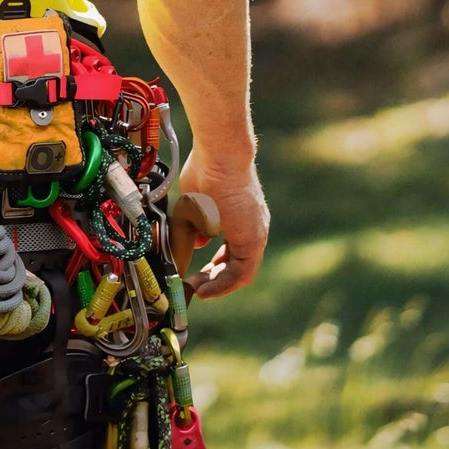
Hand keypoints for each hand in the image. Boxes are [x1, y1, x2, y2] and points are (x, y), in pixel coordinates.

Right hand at [172, 155, 268, 300]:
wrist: (220, 156)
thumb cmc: (205, 172)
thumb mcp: (193, 208)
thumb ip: (196, 231)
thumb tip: (196, 247)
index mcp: (239, 218)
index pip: (229, 251)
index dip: (213, 266)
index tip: (194, 274)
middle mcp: (251, 228)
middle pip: (235, 264)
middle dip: (212, 278)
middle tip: (193, 286)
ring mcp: (255, 234)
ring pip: (240, 271)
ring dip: (218, 284)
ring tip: (198, 292)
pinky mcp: (253, 240)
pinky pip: (241, 273)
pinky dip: (224, 284)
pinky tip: (207, 289)